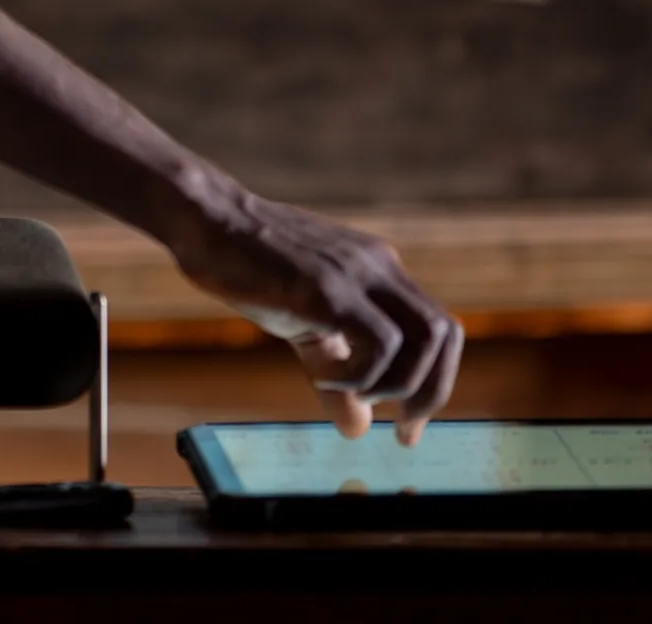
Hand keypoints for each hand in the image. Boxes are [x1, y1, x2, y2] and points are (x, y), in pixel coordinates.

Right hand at [162, 184, 462, 444]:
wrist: (206, 220)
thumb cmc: (248, 267)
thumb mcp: (302, 325)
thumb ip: (334, 372)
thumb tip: (358, 429)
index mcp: (380, 271)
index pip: (440, 329)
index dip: (436, 381)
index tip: (408, 425)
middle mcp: (379, 266)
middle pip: (445, 334)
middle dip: (432, 392)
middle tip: (404, 430)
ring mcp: (356, 273)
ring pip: (424, 338)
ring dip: (399, 386)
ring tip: (358, 398)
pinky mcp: (327, 287)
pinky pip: (379, 342)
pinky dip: (362, 376)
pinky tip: (325, 378)